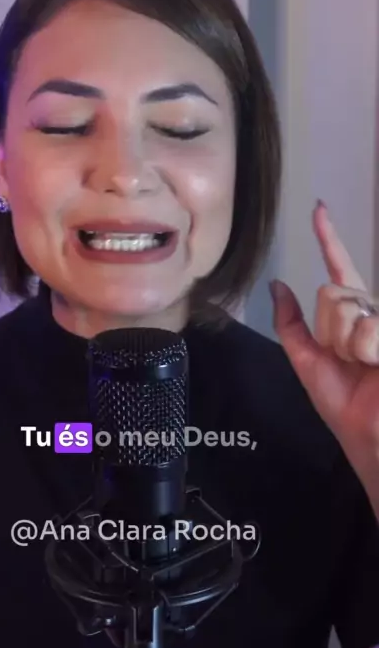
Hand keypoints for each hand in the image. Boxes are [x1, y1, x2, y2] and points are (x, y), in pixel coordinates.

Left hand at [269, 200, 378, 463]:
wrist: (371, 437)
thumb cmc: (344, 405)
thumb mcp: (307, 362)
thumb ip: (292, 324)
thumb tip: (277, 285)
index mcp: (351, 316)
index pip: (339, 270)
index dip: (328, 239)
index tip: (319, 210)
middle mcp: (372, 311)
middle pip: (332, 292)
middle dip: (329, 331)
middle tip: (347, 361)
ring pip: (346, 306)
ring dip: (346, 345)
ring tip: (364, 367)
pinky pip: (366, 327)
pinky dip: (363, 351)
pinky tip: (376, 366)